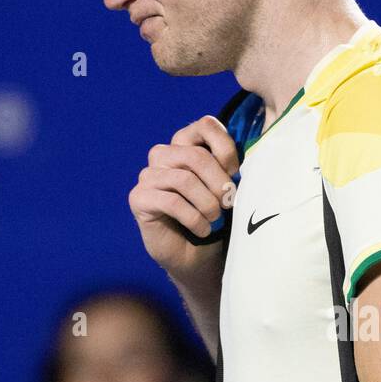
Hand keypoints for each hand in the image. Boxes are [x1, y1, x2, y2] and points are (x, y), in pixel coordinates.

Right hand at [128, 116, 238, 281]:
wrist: (195, 256)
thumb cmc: (212, 219)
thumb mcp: (226, 189)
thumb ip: (229, 169)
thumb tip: (241, 164)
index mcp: (185, 145)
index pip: (205, 125)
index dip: (226, 148)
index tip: (236, 173)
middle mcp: (163, 155)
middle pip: (195, 156)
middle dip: (219, 182)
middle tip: (229, 203)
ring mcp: (148, 176)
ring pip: (184, 180)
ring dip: (207, 204)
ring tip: (215, 219)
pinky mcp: (139, 198)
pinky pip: (172, 202)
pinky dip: (194, 219)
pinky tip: (202, 230)